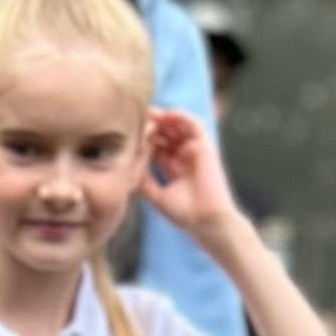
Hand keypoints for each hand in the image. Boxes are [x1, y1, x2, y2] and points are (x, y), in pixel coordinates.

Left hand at [140, 106, 238, 242]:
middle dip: (151, 125)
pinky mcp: (205, 146)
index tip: (130, 134)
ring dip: (164, 118)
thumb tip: (129, 165)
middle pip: (166, 133)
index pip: (156, 146)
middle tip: (137, 119)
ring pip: (178, 126)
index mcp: (173, 167)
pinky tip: (166, 115)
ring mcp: (195, 150)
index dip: (143, 138)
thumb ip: (144, 179)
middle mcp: (184, 157)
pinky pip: (194, 124)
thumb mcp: (156, 195)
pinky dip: (181, 116)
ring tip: (150, 114)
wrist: (206, 221)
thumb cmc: (184, 214)